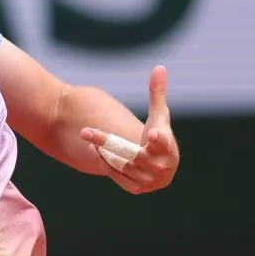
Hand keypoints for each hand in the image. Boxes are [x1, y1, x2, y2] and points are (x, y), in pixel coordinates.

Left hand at [81, 65, 179, 194]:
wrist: (161, 167)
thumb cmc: (160, 137)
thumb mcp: (160, 117)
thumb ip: (157, 94)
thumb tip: (159, 67)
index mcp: (169, 148)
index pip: (162, 142)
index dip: (158, 139)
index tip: (152, 133)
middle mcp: (161, 167)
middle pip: (132, 154)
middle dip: (108, 143)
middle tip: (84, 130)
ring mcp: (149, 180)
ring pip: (120, 164)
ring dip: (103, 150)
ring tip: (88, 135)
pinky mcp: (136, 188)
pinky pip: (115, 174)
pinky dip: (104, 161)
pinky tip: (94, 149)